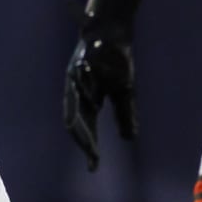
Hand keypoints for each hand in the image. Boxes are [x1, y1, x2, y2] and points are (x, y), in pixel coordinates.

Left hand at [63, 16, 136, 171]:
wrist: (114, 35)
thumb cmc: (116, 64)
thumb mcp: (124, 93)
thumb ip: (125, 115)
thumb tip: (128, 139)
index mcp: (88, 101)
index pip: (85, 128)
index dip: (89, 146)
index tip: (93, 166)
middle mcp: (77, 92)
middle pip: (75, 121)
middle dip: (85, 141)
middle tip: (92, 158)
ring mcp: (75, 79)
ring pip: (73, 106)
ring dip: (81, 127)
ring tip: (87, 145)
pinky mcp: (78, 64)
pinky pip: (78, 83)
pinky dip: (85, 95)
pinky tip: (91, 106)